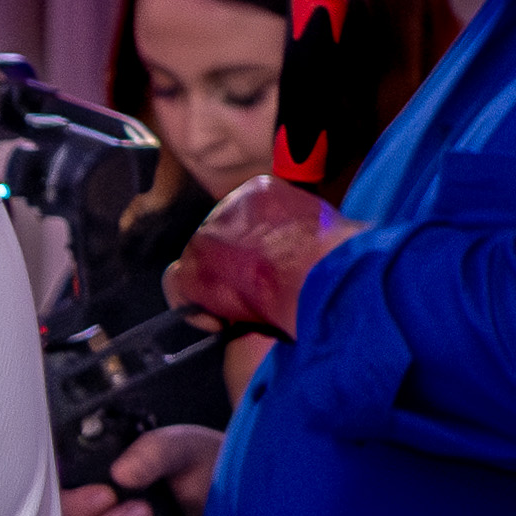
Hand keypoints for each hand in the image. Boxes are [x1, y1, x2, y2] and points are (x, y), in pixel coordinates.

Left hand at [164, 175, 355, 338]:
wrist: (321, 272)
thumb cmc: (336, 258)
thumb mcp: (324, 230)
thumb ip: (299, 235)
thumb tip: (303, 253)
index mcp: (261, 191)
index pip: (245, 221)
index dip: (256, 250)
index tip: (272, 271)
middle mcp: (229, 205)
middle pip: (221, 240)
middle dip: (236, 269)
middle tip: (261, 296)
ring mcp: (207, 234)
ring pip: (200, 262)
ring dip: (221, 288)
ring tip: (248, 310)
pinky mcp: (195, 267)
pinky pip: (178, 286)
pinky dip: (195, 308)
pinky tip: (219, 323)